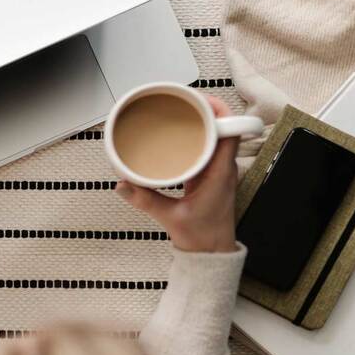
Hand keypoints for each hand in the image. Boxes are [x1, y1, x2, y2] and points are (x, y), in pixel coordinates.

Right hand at [115, 95, 238, 252]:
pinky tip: (181, 135)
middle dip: (205, 110)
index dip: (219, 111)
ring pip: (216, 136)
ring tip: (181, 111)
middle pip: (223, 127)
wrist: (212, 254)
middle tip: (183, 100)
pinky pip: (208, 148)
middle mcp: (223, 168)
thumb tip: (123, 184)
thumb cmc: (202, 238)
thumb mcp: (171, 218)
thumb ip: (146, 200)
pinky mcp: (210, 176)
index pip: (231, 132)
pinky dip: (197, 137)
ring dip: (202, 122)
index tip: (200, 100)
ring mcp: (217, 171)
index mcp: (220, 173)